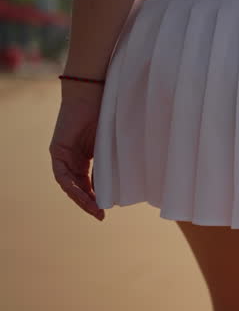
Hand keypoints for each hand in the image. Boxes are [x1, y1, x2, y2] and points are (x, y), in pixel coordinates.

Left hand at [50, 84, 104, 220]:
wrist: (93, 95)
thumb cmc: (106, 116)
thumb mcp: (109, 148)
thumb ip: (106, 167)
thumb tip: (107, 191)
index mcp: (84, 158)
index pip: (87, 185)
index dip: (95, 199)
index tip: (105, 212)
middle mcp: (72, 159)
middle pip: (77, 187)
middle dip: (88, 203)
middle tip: (100, 215)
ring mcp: (63, 155)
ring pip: (69, 184)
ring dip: (81, 199)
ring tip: (95, 209)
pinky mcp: (57, 151)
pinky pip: (62, 175)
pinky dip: (72, 186)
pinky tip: (84, 195)